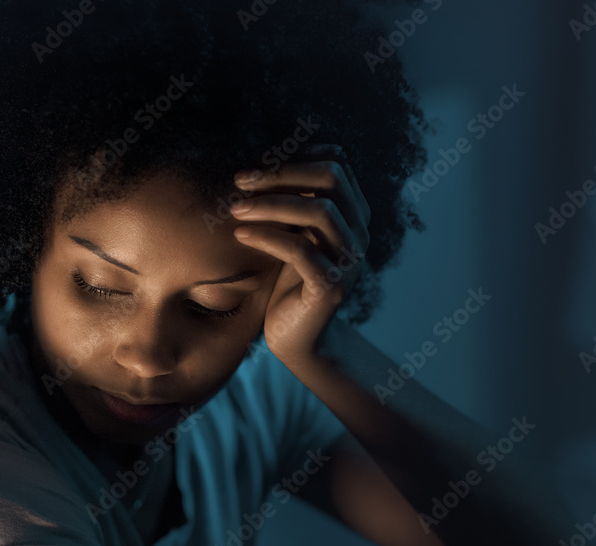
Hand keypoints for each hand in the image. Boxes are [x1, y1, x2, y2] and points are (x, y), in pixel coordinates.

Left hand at [230, 144, 370, 365]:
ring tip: (235, 208)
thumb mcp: (291, 233)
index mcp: (353, 213)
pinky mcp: (332, 286)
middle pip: (332, 178)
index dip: (294, 158)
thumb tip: (259, 163)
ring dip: (271, 204)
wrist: (298, 337)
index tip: (255, 165)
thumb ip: (290, 202)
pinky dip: (267, 237)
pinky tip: (240, 235)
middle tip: (240, 180)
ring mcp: (350, 260)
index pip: (335, 163)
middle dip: (281, 173)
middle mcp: (359, 232)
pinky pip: (301, 250)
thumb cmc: (288, 281)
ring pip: (318, 211)